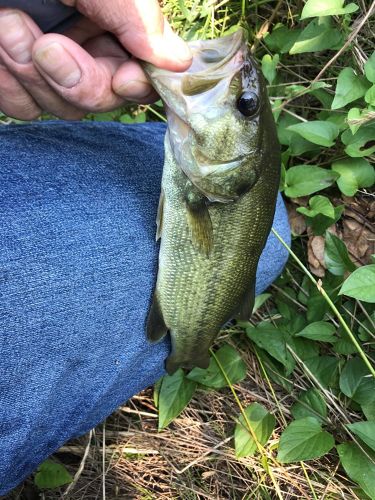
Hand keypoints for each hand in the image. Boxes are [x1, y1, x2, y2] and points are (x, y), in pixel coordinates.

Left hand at [0, 0, 191, 119]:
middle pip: (103, 101)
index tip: (124, 76)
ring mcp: (49, 64)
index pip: (141, 73)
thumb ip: (136, 15)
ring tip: (6, 23)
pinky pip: (23, 108)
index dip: (136, 84)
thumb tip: (179, 62)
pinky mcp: (13, 76)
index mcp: (114, 20)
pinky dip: (8, 85)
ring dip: (34, 77)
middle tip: (47, 46)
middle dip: (78, 82)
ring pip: (63, 109)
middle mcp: (87, 45)